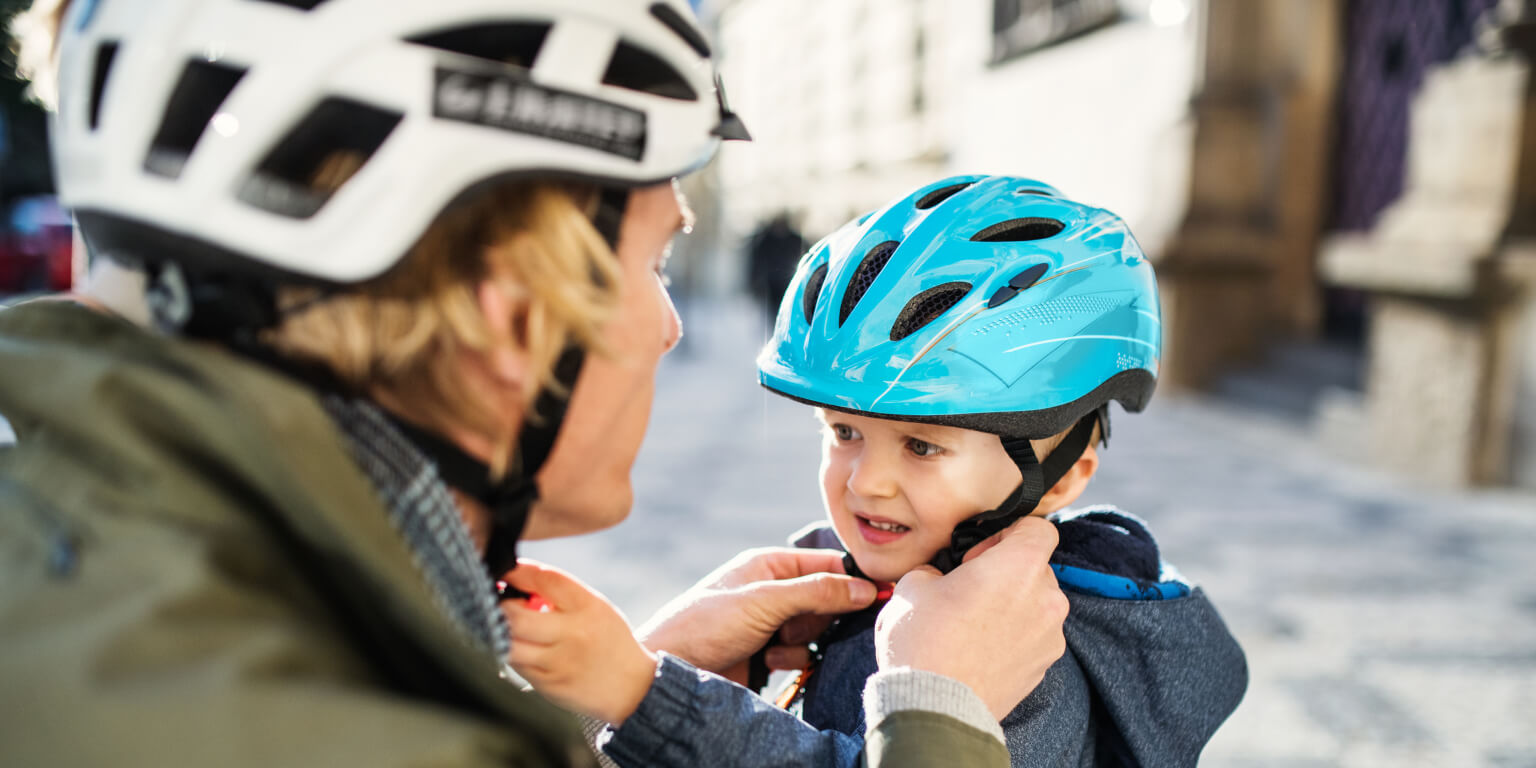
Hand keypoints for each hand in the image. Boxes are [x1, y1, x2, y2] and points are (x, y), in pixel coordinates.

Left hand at [501, 560, 657, 725]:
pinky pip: (516, 665)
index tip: (506, 570)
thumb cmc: (607, 640)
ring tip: (505, 625)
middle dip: (500, 606)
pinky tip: (520, 647)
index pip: (547, 579)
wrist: (631, 687)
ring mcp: (559, 662)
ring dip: (500, 632)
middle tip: (500, 602)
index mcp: (588, 607)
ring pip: (509, 644)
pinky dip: (512, 653)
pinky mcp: (549, 685)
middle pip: (517, 616)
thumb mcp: (595, 607)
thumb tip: (516, 583)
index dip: (519, 571)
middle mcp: (574, 634)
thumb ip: (561, 594)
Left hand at [636, 547, 877, 683]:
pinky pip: (800, 653)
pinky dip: (792, 660)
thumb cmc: (705, 624)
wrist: (669, 671)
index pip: (825, 563)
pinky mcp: (766, 653)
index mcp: (769, 565)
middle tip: (815, 626)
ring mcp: (769, 623)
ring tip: (777, 645)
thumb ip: (816, 592)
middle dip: (825, 617)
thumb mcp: (764, 601)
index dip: (853, 578)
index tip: (882, 593)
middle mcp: (771, 590)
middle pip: (825, 599)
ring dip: (804, 641)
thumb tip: (865, 588)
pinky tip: (768, 663)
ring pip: (814, 630)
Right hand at [874, 516, 1068, 720]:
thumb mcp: (913, 585)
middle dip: (1006, 573)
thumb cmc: (924, 641)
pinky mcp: (1044, 666)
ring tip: (973, 625)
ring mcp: (1050, 636)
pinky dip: (1014, 637)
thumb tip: (941, 577)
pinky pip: (1034, 637)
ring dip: (1012, 606)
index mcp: (1019, 566)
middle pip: (1036, 568)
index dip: (1008, 533)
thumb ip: (936, 570)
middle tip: (970, 590)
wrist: (934, 707)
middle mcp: (1046, 597)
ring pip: (1036, 604)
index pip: (1039, 528)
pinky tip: (980, 650)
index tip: (980, 554)